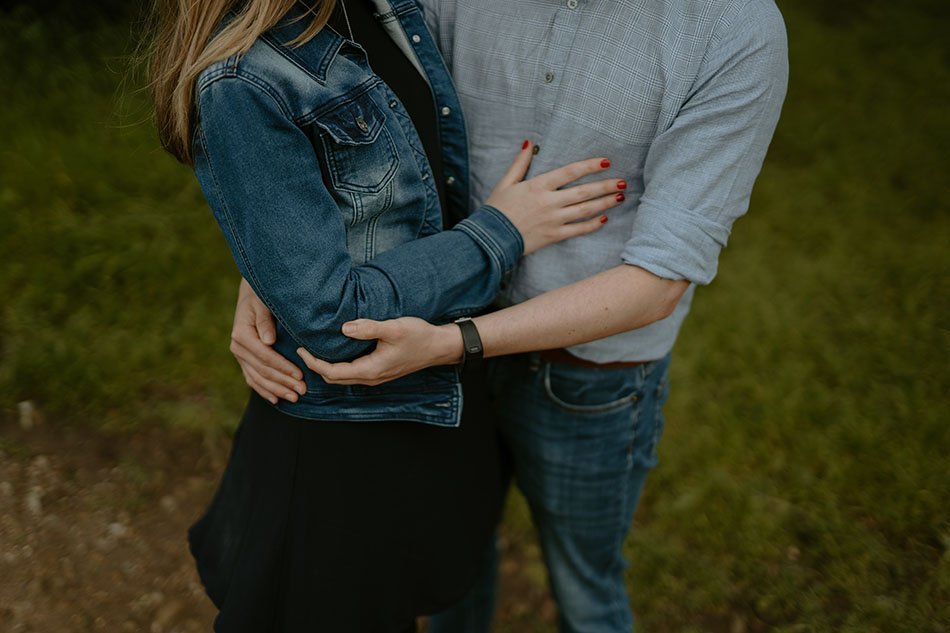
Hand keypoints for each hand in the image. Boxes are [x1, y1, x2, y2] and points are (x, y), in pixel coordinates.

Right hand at [230, 278, 306, 402]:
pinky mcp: (243, 360)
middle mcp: (237, 347)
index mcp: (242, 334)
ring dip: (276, 390)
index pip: (266, 356)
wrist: (251, 295)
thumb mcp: (263, 304)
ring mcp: (239, 355)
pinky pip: (252, 378)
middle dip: (284, 382)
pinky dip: (264, 390)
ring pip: (258, 378)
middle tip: (302, 391)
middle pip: (263, 370)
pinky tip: (276, 399)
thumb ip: (265, 322)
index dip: (283, 367)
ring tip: (294, 398)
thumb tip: (269, 341)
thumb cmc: (261, 297)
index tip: (300, 375)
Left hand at [296, 317, 461, 385]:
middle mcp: (371, 378)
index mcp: (371, 370)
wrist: (439, 347)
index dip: (313, 363)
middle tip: (301, 349)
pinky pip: (352, 373)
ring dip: (326, 367)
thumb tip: (343, 328)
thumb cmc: (419, 336)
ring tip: (314, 350)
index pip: (332, 373)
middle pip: (334, 378)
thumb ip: (368, 328)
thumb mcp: (394, 328)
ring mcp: (376, 377)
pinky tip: (335, 351)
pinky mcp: (380, 371)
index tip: (300, 349)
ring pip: (343, 378)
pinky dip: (338, 366)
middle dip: (315, 366)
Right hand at [486, 141, 626, 253]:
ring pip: (585, 210)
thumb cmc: (496, 209)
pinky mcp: (553, 236)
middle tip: (623, 182)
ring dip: (604, 203)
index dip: (590, 166)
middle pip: (584, 192)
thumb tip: (528, 142)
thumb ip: (520, 163)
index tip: (606, 161)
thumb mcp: (506, 182)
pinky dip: (592, 225)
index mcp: (538, 186)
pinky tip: (604, 219)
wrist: (490, 238)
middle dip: (605, 186)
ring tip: (619, 197)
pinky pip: (578, 230)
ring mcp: (553, 220)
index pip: (570, 172)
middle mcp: (549, 202)